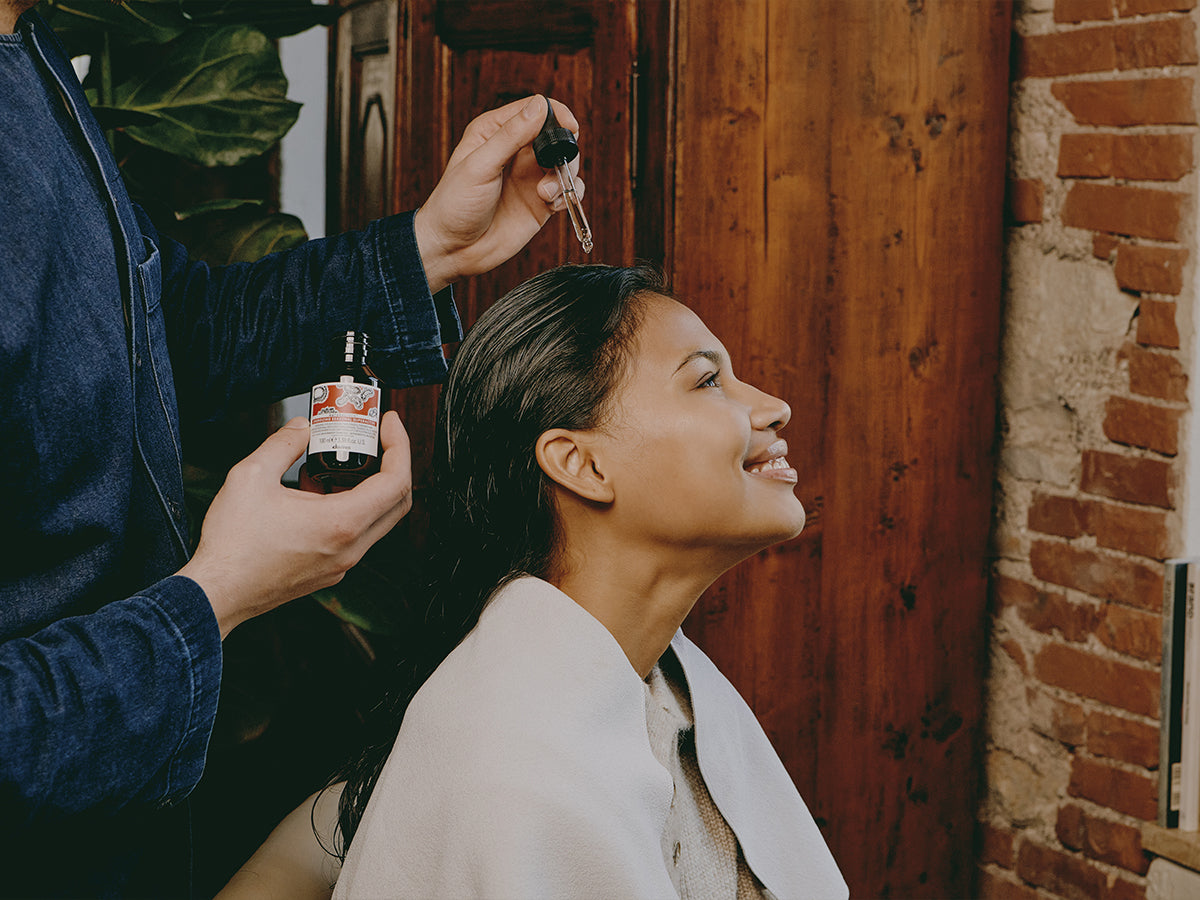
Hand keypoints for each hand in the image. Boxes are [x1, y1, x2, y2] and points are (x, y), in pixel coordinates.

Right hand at [178, 413, 412, 637]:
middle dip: (391, 463)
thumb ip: (283, 444)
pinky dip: (347, 507)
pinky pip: (354, 534)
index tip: (388, 424)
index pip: (396, 480)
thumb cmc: (233, 545)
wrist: (217, 594)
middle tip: (374, 439)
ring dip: (365, 486)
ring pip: (376, 519)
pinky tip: (313, 491)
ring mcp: (342, 563)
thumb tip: (302, 428)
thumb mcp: (252, 476)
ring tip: (333, 462)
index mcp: (342, 523)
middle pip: (397, 501)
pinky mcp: (330, 571)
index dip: (399, 445)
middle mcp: (351, 547)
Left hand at [414, 95, 584, 292]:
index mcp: (495, 132)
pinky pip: (568, 191)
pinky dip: (569, 195)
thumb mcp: (480, 165)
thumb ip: (511, 136)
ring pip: (566, 163)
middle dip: (564, 150)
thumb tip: (540, 106)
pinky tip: (552, 205)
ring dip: (565, 176)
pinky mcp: (541, 202)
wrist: (453, 249)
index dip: (556, 115)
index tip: (570, 127)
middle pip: (556, 136)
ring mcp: (530, 177)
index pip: (535, 110)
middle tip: (556, 168)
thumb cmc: (455, 205)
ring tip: (545, 194)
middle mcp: (516, 151)